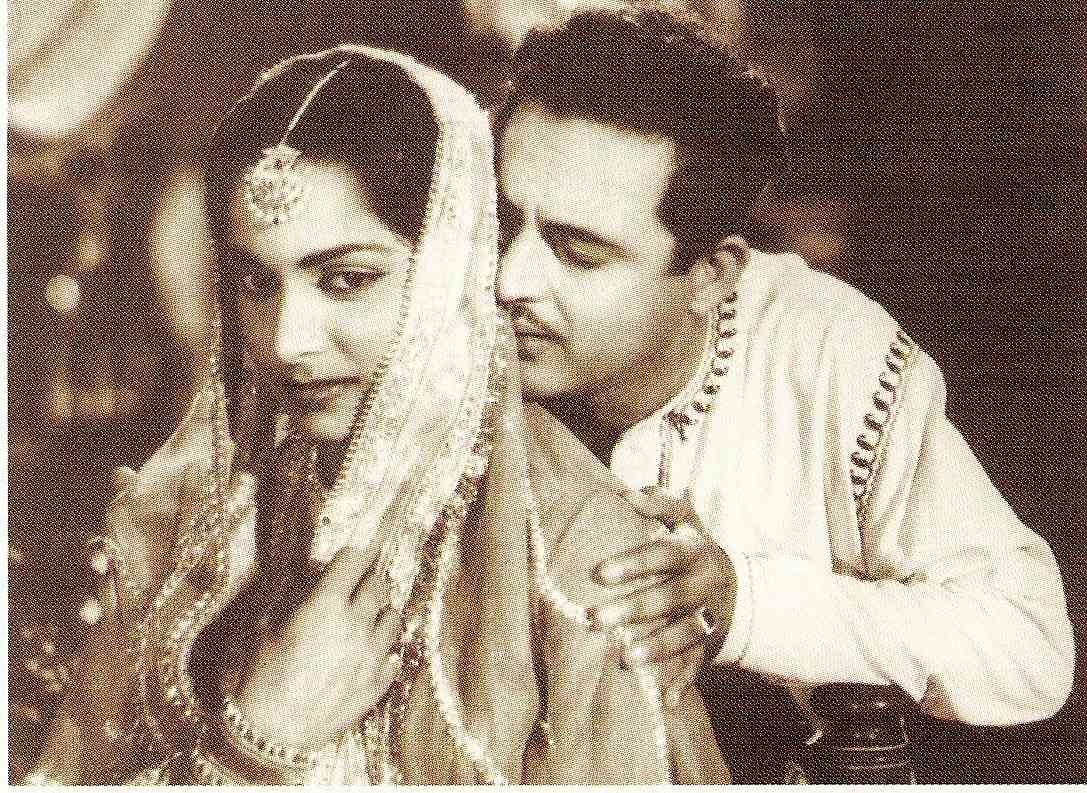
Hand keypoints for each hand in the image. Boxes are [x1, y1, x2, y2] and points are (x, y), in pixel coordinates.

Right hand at [232, 541, 402, 751]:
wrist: (273, 731)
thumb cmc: (262, 677)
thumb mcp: (265, 628)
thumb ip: (292, 600)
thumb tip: (308, 582)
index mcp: (326, 605)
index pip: (354, 562)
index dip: (355, 554)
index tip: (356, 552)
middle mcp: (356, 625)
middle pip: (379, 586)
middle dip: (369, 580)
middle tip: (360, 584)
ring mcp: (371, 656)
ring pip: (393, 619)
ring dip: (381, 614)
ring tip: (367, 619)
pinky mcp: (377, 683)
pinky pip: (393, 658)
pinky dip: (384, 652)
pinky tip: (371, 653)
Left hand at [587, 487, 735, 707]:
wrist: (738, 585)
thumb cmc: (693, 548)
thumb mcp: (685, 520)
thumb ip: (660, 503)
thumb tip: (626, 494)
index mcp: (693, 551)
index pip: (662, 554)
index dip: (633, 563)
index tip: (599, 573)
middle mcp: (703, 584)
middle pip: (668, 598)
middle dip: (632, 610)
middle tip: (594, 620)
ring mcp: (709, 616)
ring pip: (684, 634)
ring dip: (657, 648)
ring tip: (625, 660)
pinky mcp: (710, 643)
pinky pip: (698, 664)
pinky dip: (683, 683)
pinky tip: (665, 701)